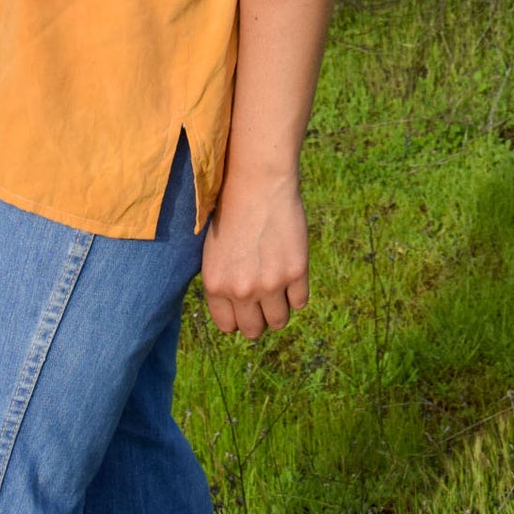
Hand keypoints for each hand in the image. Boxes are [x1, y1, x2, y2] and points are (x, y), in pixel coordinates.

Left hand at [200, 172, 309, 341]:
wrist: (257, 183)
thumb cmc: (233, 211)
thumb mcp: (214, 251)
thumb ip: (222, 283)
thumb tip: (235, 310)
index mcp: (216, 285)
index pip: (229, 326)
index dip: (238, 317)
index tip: (244, 306)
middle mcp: (241, 290)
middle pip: (254, 330)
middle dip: (258, 318)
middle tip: (263, 299)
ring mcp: (270, 283)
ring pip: (279, 321)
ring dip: (279, 308)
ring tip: (278, 288)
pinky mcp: (296, 272)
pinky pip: (300, 302)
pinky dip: (297, 293)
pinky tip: (291, 273)